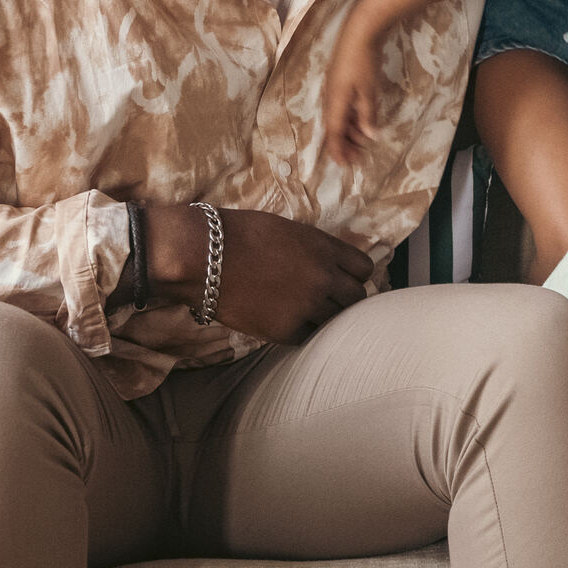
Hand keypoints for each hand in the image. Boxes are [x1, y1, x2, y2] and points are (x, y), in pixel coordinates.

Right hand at [146, 204, 372, 343]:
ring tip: (304, 311)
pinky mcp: (287, 330)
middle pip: (356, 298)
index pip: (364, 269)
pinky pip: (309, 336)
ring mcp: (308, 306)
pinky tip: (285, 320)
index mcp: (326, 249)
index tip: (343, 278)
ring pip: (336, 321)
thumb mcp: (289, 231)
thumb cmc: (240, 235)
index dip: (354, 274)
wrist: (203, 256)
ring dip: (324, 316)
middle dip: (344, 298)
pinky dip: (300, 330)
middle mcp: (324, 279)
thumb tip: (333, 265)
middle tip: (326, 299)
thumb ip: (317, 249)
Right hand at [321, 15, 385, 164]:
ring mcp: (335, 88)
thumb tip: (369, 135)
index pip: (334, 131)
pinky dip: (352, 117)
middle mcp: (331, 96)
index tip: (343, 164)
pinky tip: (362, 121)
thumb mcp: (368, 90)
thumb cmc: (363, 61)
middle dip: (346, 143)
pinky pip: (343, 106)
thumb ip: (367, 114)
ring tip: (364, 141)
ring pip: (340, 116)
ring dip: (350, 131)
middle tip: (358, 157)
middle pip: (336, 126)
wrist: (359, 31)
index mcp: (335, 100)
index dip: (338, 149)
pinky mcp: (341, 81)